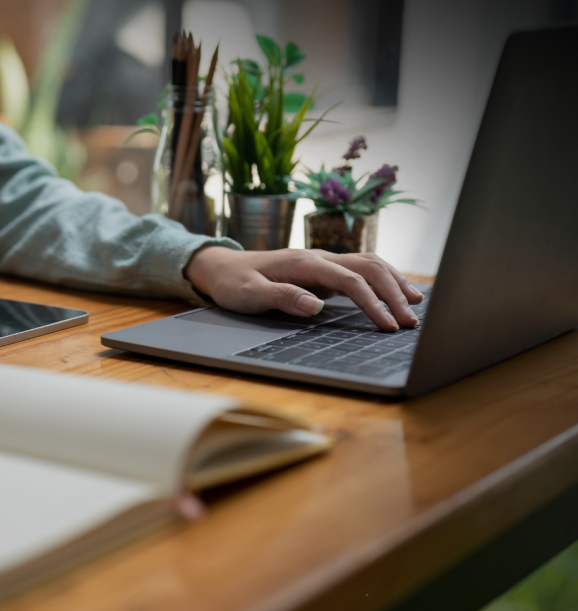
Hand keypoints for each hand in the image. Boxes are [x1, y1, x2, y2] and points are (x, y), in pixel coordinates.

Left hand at [184, 246, 423, 331]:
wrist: (222, 268)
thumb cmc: (234, 283)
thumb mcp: (250, 294)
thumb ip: (282, 297)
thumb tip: (315, 305)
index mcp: (304, 263)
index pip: (350, 280)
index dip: (372, 302)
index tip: (387, 325)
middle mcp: (318, 257)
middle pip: (368, 268)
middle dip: (393, 292)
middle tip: (411, 322)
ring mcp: (322, 262)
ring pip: (368, 264)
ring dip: (393, 282)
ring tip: (416, 304)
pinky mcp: (323, 272)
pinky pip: (360, 271)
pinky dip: (382, 280)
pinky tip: (396, 293)